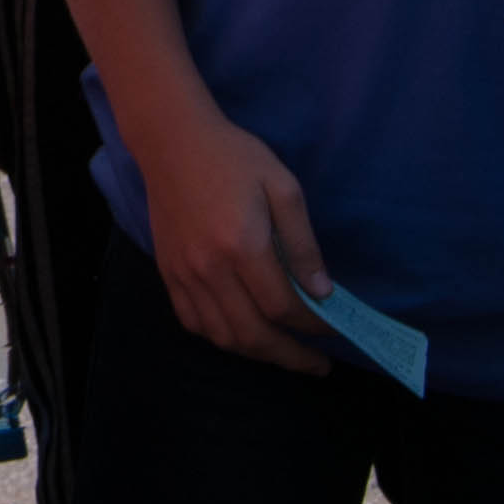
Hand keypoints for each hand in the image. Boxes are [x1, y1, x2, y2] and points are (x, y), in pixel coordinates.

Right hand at [137, 109, 332, 371]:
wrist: (172, 140)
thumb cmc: (234, 158)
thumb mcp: (283, 188)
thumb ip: (303, 244)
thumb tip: (322, 293)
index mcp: (242, 245)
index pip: (283, 307)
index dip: (313, 326)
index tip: (335, 328)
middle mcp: (210, 268)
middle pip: (253, 334)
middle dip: (291, 356)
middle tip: (317, 363)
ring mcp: (184, 273)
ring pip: (223, 335)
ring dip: (258, 352)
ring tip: (283, 351)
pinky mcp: (168, 271)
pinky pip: (193, 321)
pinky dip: (221, 336)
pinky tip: (242, 332)